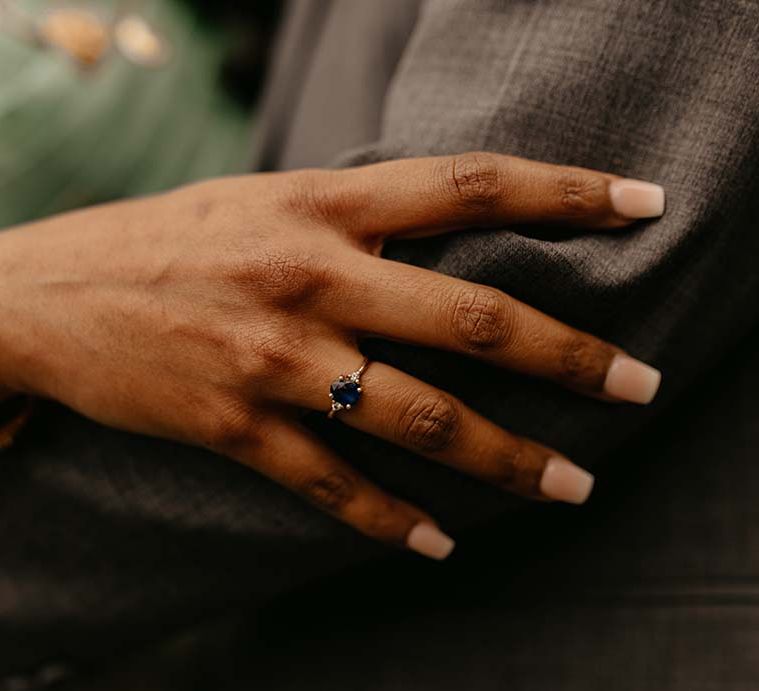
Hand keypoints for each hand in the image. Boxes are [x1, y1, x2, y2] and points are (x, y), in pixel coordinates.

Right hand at [0, 152, 663, 558]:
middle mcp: (312, 277)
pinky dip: (393, 521)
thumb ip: (357, 216)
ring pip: (417, 419)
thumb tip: (446, 232)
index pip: (470, 185)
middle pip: (474, 319)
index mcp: (323, 204)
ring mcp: (272, 357)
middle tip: (639, 386)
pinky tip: (441, 544)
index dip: (566, 190)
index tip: (641, 204)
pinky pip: (331, 485)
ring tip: (572, 485)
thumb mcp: (269, 199)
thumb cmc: (170, 238)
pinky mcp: (231, 426)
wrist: (44, 292)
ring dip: (506, 460)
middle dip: (570, 356)